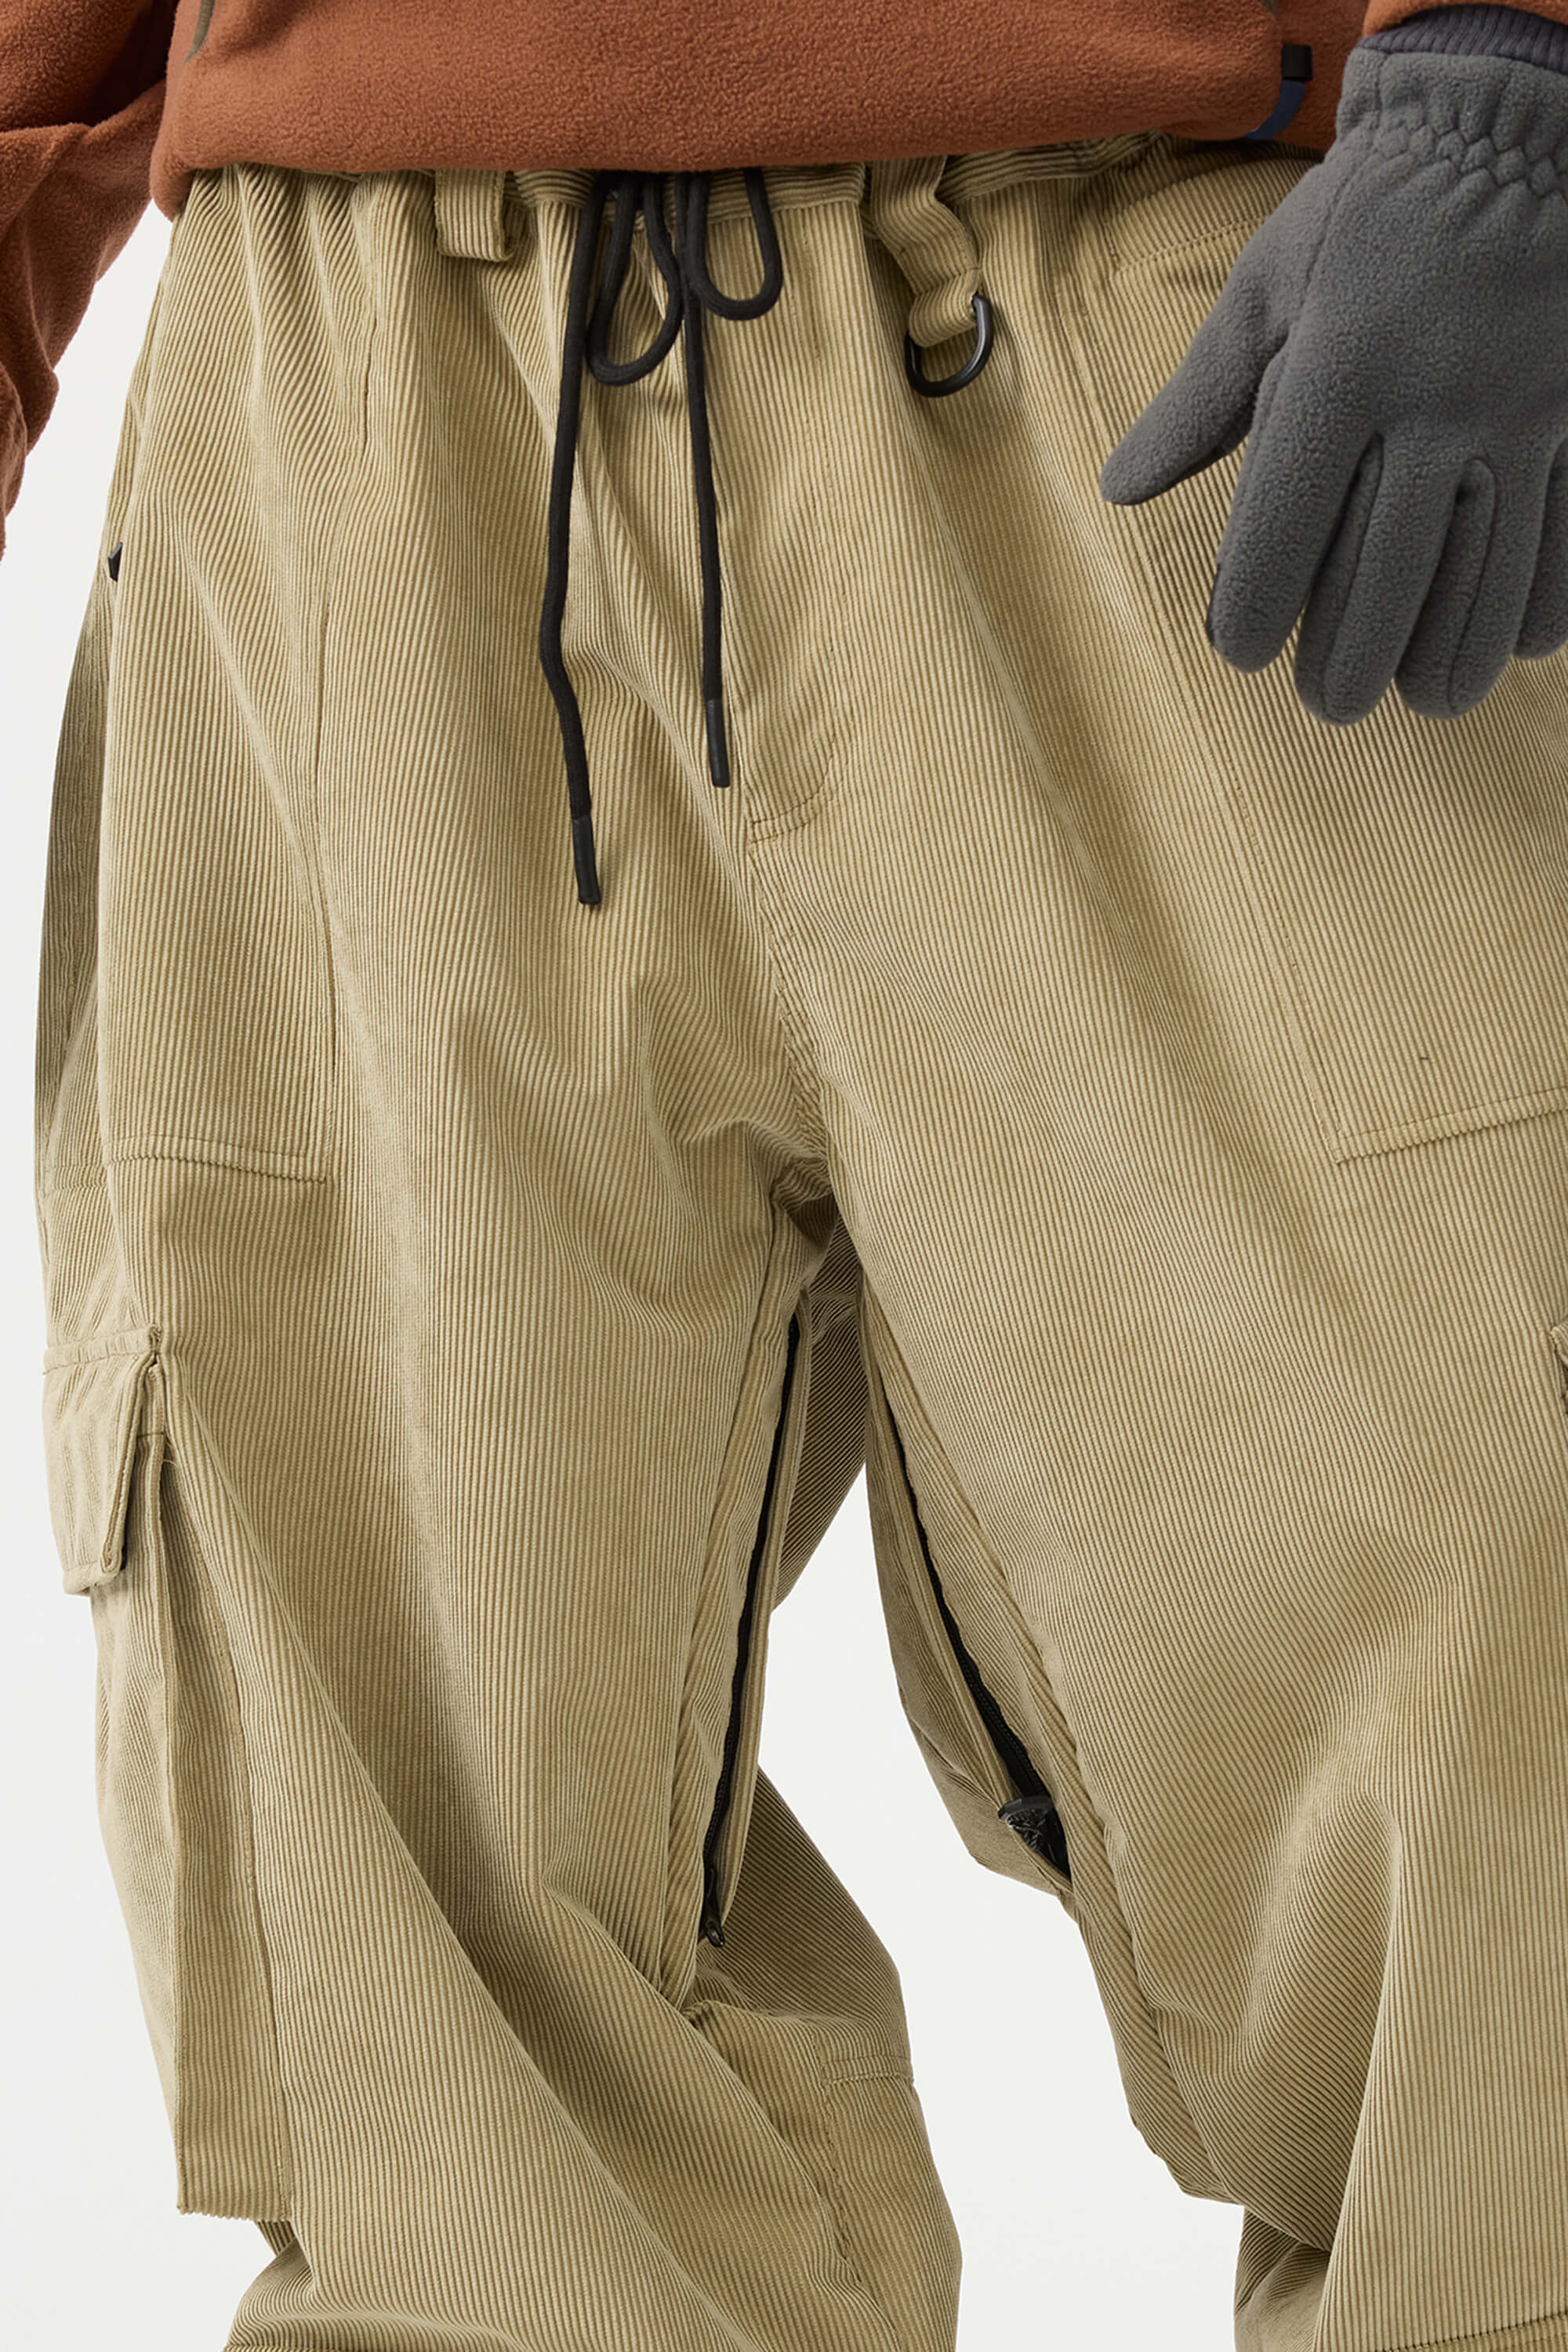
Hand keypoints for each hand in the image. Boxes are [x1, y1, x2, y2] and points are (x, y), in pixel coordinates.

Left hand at [1099, 41, 1567, 724]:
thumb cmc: (1365, 214)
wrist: (1507, 124)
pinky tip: (1510, 645)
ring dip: (1450, 659)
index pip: (1285, 531)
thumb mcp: (1266, 288)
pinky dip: (1538, 608)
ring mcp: (1525, 412)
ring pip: (1488, 578)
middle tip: (1331, 701)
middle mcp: (1436, 402)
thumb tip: (1119, 490)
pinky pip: (1566, 540)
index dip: (1257, 614)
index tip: (1244, 649)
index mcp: (1340, 372)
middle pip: (1388, 578)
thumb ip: (1198, 400)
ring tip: (1421, 700)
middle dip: (1351, 663)